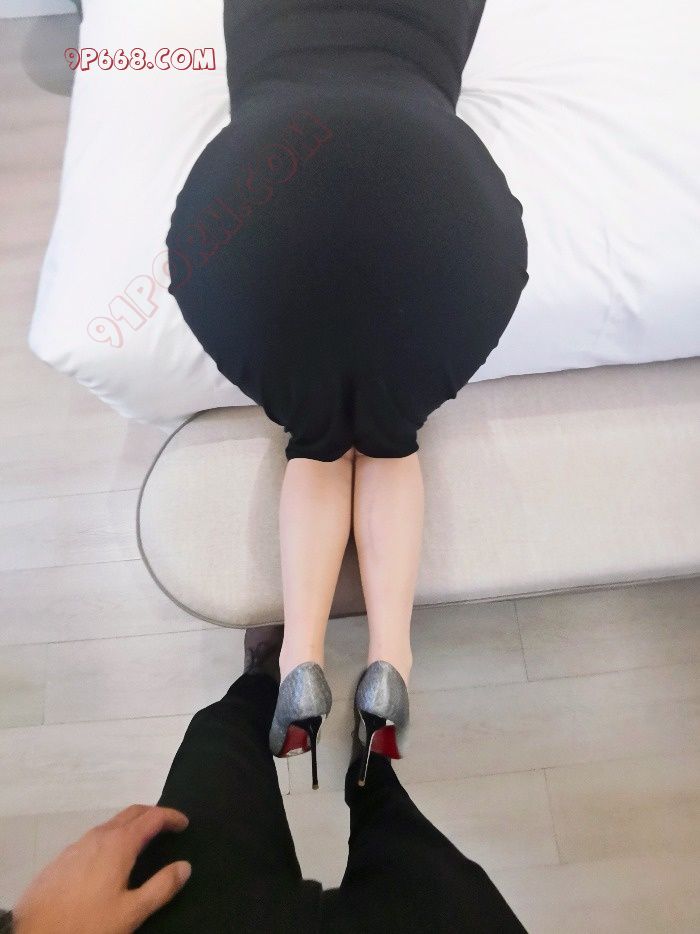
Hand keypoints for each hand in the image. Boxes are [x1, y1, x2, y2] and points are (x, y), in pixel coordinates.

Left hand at [12, 805, 191, 933]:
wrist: (35, 933)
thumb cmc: (88, 923)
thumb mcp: (131, 911)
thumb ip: (161, 887)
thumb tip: (184, 866)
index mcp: (119, 843)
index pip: (152, 817)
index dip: (171, 816)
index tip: (184, 823)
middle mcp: (100, 835)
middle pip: (131, 813)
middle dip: (152, 814)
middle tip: (167, 827)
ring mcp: (79, 844)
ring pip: (112, 824)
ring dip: (131, 826)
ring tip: (143, 843)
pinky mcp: (64, 857)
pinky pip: (96, 837)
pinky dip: (113, 838)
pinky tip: (111, 860)